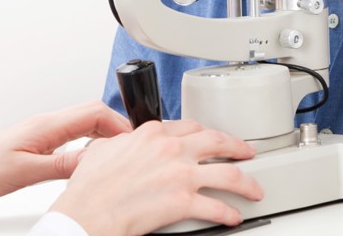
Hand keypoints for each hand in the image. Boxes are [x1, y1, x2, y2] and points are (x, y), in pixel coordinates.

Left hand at [0, 101, 131, 197]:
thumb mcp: (27, 172)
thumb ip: (62, 165)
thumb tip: (93, 161)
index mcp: (46, 125)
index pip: (92, 112)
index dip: (117, 123)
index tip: (132, 139)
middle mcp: (47, 122)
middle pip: (92, 113)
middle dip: (116, 125)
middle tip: (132, 146)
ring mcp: (44, 129)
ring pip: (84, 122)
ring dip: (104, 132)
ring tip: (118, 151)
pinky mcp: (40, 139)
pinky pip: (74, 133)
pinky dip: (90, 140)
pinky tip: (93, 156)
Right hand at [50, 119, 263, 235]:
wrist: (87, 213)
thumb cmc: (90, 188)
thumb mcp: (104, 149)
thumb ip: (123, 141)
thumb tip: (125, 142)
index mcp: (152, 133)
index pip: (190, 127)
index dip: (206, 133)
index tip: (213, 138)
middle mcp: (171, 149)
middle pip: (217, 142)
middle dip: (237, 147)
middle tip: (248, 153)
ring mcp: (180, 174)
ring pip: (227, 174)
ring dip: (246, 182)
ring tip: (254, 189)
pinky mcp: (183, 202)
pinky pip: (217, 207)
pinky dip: (229, 212)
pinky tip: (233, 216)